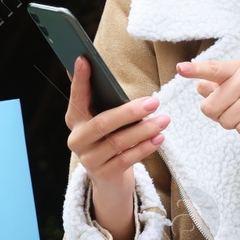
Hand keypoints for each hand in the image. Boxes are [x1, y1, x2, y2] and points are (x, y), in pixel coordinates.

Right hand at [65, 56, 167, 239]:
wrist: (109, 180)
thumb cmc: (110, 139)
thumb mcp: (103, 119)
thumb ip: (102, 99)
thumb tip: (93, 64)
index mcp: (75, 119)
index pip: (77, 97)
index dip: (80, 80)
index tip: (84, 59)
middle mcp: (77, 139)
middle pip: (103, 123)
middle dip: (130, 112)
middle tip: (154, 101)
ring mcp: (89, 159)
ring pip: (119, 142)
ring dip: (144, 130)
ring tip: (164, 120)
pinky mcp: (104, 174)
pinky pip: (127, 159)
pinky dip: (145, 147)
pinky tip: (159, 138)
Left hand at [177, 59, 239, 161]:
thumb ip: (218, 87)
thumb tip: (200, 86)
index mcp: (238, 69)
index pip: (213, 69)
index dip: (196, 70)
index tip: (180, 68)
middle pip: (211, 108)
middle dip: (220, 116)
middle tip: (239, 111)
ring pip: (226, 121)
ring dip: (236, 124)